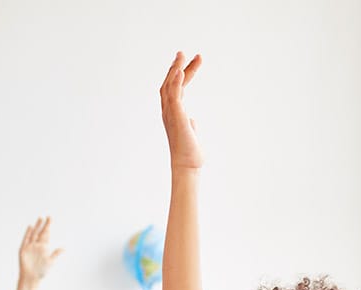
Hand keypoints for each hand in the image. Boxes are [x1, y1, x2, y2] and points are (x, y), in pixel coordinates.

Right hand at [19, 216, 62, 282]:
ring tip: (40, 219)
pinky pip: (26, 239)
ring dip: (37, 227)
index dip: (48, 227)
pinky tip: (30, 227)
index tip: (51, 219)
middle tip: (47, 217)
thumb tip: (63, 248)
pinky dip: (28, 233)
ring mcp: (30, 247)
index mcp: (44, 247)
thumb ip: (55, 254)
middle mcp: (37, 245)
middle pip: (40, 233)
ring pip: (34, 234)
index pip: (46, 235)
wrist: (31, 277)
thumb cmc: (41, 271)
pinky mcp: (23, 249)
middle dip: (44, 225)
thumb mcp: (51, 262)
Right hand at [160, 52, 203, 170]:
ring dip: (176, 69)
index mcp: (172, 113)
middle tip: (185, 53)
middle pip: (170, 83)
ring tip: (183, 55)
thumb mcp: (191, 133)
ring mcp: (170, 113)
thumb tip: (192, 121)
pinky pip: (174, 95)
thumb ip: (189, 123)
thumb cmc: (190, 153)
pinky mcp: (176, 116)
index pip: (175, 89)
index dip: (180, 75)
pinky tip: (180, 70)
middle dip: (177, 67)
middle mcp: (168, 111)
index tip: (187, 63)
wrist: (187, 165)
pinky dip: (176, 81)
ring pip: (170, 85)